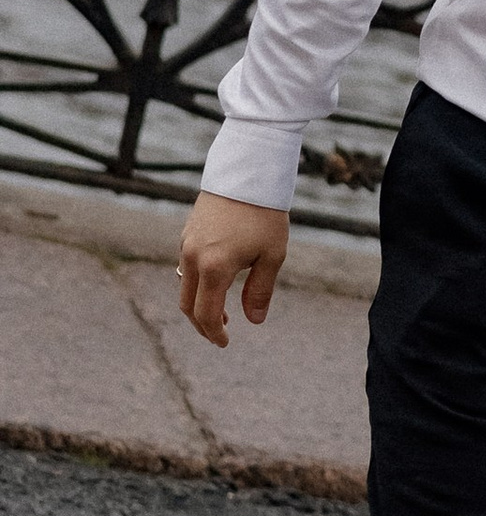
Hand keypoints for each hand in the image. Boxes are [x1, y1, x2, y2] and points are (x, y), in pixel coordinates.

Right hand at [177, 192, 290, 347]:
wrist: (248, 172)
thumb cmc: (265, 214)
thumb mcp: (272, 255)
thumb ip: (260, 291)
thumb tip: (253, 321)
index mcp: (215, 268)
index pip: (206, 314)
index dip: (214, 333)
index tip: (225, 343)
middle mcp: (194, 258)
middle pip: (187, 305)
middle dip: (202, 323)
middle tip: (221, 332)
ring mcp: (186, 244)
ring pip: (184, 286)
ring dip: (198, 303)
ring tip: (221, 310)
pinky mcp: (187, 232)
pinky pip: (186, 266)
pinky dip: (197, 282)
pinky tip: (216, 281)